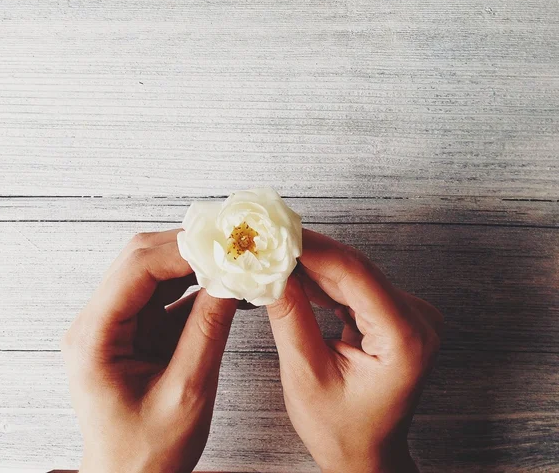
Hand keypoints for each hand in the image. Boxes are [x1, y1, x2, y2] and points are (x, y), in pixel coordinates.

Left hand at [61, 230, 236, 472]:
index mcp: (94, 337)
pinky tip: (222, 285)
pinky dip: (194, 285)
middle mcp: (97, 322)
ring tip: (231, 260)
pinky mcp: (134, 330)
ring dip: (193, 263)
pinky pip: (164, 294)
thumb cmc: (147, 454)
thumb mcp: (186, 394)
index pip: (137, 269)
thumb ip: (208, 331)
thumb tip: (232, 279)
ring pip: (154, 271)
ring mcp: (114, 324)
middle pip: (141, 260)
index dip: (183, 251)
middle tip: (231, 245)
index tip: (225, 245)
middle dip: (188, 248)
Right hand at [267, 229, 442, 472]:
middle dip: (305, 252)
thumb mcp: (307, 376)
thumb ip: (289, 317)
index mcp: (405, 339)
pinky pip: (353, 286)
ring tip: (271, 254)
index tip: (275, 232)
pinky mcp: (394, 314)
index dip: (311, 248)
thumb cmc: (343, 431)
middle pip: (353, 269)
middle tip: (265, 238)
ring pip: (350, 273)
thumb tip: (270, 270)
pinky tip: (291, 273)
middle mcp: (416, 319)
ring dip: (309, 263)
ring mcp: (408, 315)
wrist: (368, 455)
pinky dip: (320, 279)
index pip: (354, 274)